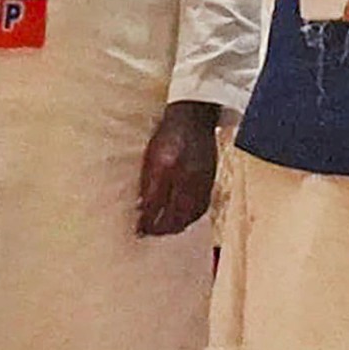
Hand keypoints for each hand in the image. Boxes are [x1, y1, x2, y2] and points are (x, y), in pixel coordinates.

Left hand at [135, 100, 220, 238]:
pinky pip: (201, 208)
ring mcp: (202, 182)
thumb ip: (148, 184)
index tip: (139, 230)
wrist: (195, 116)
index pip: (158, 207)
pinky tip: (182, 218)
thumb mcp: (152, 156)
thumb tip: (141, 208)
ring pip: (190, 215)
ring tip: (164, 229)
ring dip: (176, 226)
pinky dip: (190, 218)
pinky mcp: (210, 181)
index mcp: (170, 171)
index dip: (148, 223)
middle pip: (176, 217)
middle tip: (149, 233)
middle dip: (162, 229)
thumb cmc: (169, 134)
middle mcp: (189, 180)